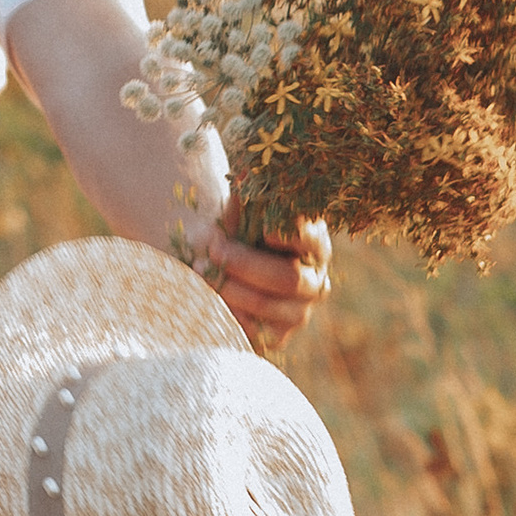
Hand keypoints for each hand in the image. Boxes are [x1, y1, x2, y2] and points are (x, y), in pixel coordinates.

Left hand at [200, 214, 330, 348]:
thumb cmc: (231, 234)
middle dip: (246, 264)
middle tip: (214, 249)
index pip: (313, 240)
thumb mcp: (235, 215)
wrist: (213, 266)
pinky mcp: (277, 336)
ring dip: (229, 288)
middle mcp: (314, 280)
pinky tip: (206, 297)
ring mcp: (298, 312)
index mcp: (313, 244)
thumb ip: (243, 203)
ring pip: (266, 306)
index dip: (295, 236)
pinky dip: (226, 312)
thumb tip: (244, 179)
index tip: (266, 230)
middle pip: (288, 279)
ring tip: (200, 271)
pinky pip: (253, 331)